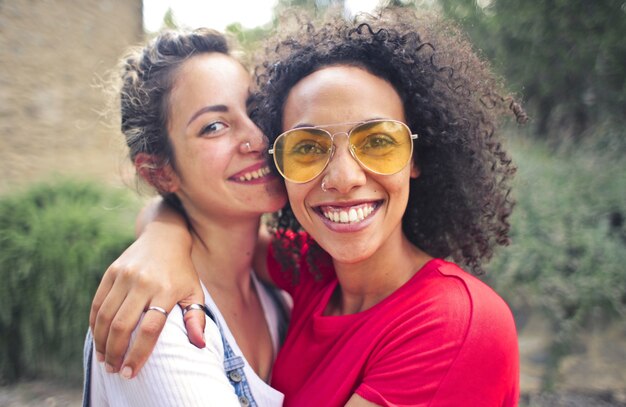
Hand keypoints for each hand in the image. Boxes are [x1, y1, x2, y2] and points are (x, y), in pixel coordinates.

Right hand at [89, 201, 203, 378]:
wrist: (164, 237)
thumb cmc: (182, 272)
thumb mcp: (195, 292)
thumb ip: (196, 318)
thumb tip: (199, 345)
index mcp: (166, 290)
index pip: (149, 329)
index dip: (138, 354)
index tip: (131, 372)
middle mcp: (143, 282)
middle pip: (122, 326)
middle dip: (115, 353)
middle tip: (114, 370)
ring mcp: (125, 276)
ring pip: (106, 316)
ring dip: (101, 342)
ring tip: (104, 359)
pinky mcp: (111, 272)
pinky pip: (97, 303)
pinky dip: (95, 324)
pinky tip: (98, 339)